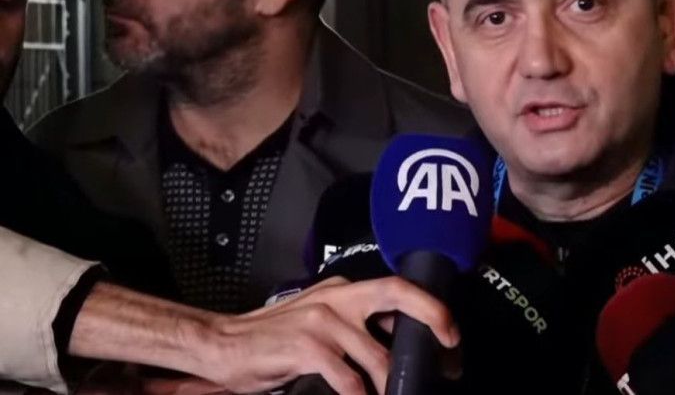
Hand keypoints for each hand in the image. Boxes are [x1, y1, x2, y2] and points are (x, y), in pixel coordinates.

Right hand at [189, 276, 457, 394]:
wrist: (223, 344)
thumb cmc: (274, 339)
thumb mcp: (321, 321)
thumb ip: (357, 326)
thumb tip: (398, 344)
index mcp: (345, 290)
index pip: (398, 290)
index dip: (431, 310)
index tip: (451, 338)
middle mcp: (339, 297)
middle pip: (398, 295)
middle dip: (433, 319)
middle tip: (449, 354)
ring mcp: (323, 320)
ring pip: (377, 355)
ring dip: (392, 383)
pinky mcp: (307, 346)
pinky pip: (348, 378)